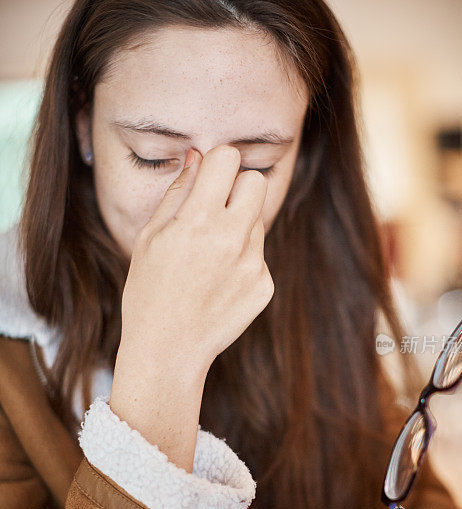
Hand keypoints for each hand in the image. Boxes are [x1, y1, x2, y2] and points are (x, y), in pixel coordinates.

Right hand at [118, 143, 273, 376]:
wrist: (168, 351)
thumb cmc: (149, 292)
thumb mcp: (150, 238)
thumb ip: (178, 193)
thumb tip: (198, 157)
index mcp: (199, 221)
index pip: (229, 158)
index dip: (217, 164)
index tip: (208, 179)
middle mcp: (233, 239)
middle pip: (257, 182)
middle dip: (238, 188)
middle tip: (215, 210)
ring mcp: (254, 264)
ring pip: (258, 221)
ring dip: (239, 227)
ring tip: (209, 258)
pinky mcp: (265, 286)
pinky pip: (259, 256)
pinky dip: (243, 262)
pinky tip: (219, 284)